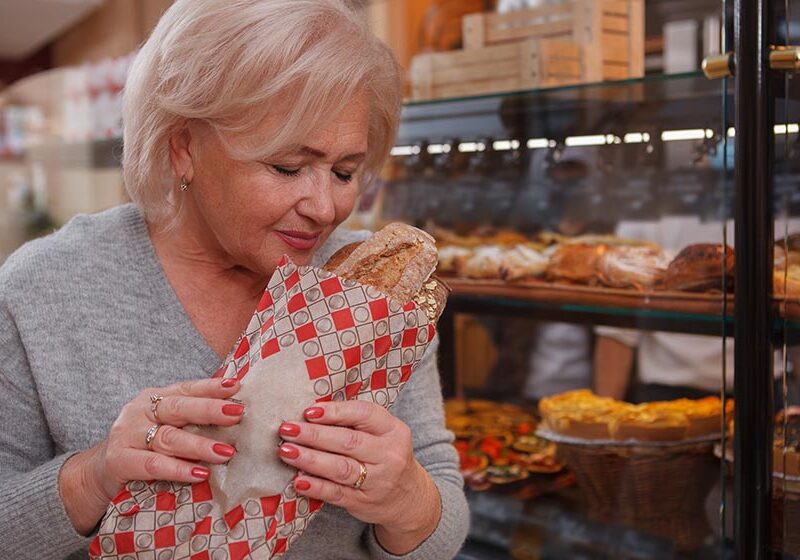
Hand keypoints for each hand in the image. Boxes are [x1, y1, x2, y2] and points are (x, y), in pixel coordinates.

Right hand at [60, 377, 244, 534]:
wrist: (100, 472)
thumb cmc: (143, 446)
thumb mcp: (164, 426)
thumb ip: (191, 418)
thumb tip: (234, 410)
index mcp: (154, 398)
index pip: (186, 389)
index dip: (211, 387)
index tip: (237, 387)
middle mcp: (139, 411)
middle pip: (178, 408)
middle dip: (209, 410)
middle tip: (237, 414)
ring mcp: (127, 435)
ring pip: (168, 438)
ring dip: (199, 446)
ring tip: (226, 452)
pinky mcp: (119, 461)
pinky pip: (153, 465)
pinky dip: (178, 469)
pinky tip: (199, 474)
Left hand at [276, 401, 440, 553]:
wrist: (409, 498)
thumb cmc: (386, 456)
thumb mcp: (383, 434)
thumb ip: (356, 422)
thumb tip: (311, 411)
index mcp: (393, 430)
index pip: (364, 414)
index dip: (335, 412)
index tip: (308, 411)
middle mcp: (389, 455)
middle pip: (348, 442)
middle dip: (314, 435)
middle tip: (287, 429)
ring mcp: (378, 481)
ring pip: (340, 468)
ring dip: (310, 459)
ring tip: (286, 451)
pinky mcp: (363, 502)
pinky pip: (336, 493)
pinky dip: (315, 486)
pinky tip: (298, 480)